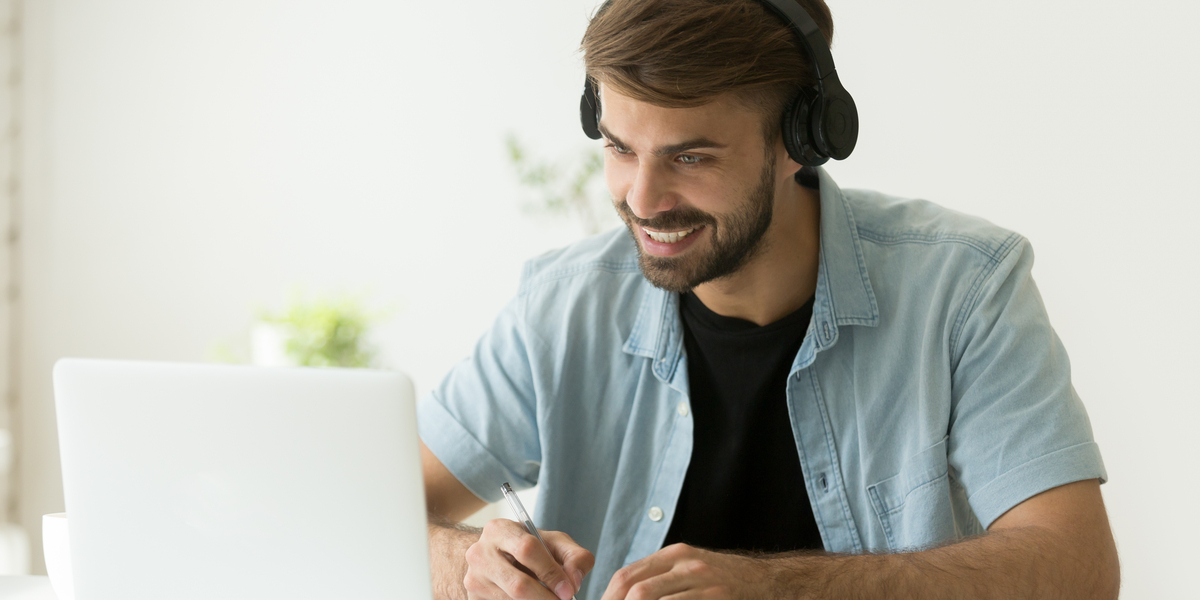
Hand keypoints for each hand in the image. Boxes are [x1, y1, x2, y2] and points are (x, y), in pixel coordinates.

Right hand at [463, 518, 595, 599]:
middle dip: (545, 598)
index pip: (527, 550)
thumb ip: (574, 556)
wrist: (496, 560)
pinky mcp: (473, 598)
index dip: (551, 572)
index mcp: (499, 529)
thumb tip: (574, 581)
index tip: (569, 590)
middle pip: (518, 584)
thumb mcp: (554, 543)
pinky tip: (532, 599)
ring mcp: (473, 578)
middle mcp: (479, 553)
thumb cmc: (530, 549)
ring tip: (548, 597)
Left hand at [600, 543, 772, 599]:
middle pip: (634, 589)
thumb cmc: (725, 581)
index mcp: (674, 555)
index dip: (608, 599)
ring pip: (648, 598)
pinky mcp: (714, 597)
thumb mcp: (691, 570)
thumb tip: (626, 596)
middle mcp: (684, 564)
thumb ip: (662, 579)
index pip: (626, 576)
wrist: (769, 581)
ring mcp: (701, 581)